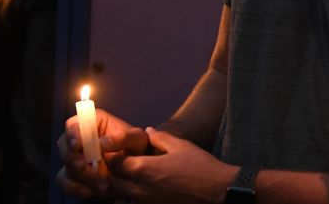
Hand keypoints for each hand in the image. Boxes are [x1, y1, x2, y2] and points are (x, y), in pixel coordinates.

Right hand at [55, 108, 147, 198]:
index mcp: (93, 123)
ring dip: (80, 176)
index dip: (72, 134)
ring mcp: (75, 157)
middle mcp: (80, 139)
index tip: (77, 145)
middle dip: (74, 159)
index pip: (74, 124)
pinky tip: (89, 192)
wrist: (138, 168)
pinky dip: (75, 188)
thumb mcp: (137, 139)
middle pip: (65, 147)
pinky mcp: (74, 174)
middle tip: (85, 167)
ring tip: (101, 184)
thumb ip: (122, 137)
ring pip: (66, 166)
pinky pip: (66, 181)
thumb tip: (101, 143)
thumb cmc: (137, 147)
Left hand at [107, 127, 237, 203]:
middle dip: (112, 173)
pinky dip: (130, 196)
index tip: (114, 150)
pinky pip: (133, 203)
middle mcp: (139, 189)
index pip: (114, 163)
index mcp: (144, 169)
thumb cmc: (200, 167)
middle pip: (112, 182)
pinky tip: (142, 187)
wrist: (217, 191)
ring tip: (128, 177)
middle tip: (119, 164)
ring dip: (119, 186)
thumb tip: (148, 131)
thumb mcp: (181, 146)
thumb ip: (160, 138)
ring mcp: (145, 202)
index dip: (111, 155)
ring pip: (119, 196)